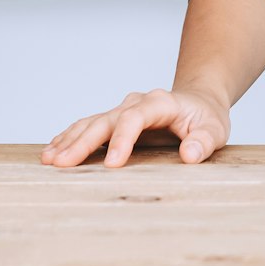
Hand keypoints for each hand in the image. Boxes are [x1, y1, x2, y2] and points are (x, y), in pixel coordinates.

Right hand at [40, 87, 230, 168]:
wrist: (198, 101)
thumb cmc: (206, 118)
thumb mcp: (216, 129)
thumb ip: (204, 141)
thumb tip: (190, 154)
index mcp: (160, 103)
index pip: (136, 117)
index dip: (122, 139)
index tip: (111, 164)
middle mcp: (136, 103)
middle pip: (106, 120)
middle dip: (82, 142)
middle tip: (61, 164)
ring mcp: (123, 110)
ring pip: (91, 122)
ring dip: (69, 140)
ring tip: (49, 159)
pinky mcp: (115, 121)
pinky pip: (88, 127)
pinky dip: (70, 138)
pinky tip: (52, 151)